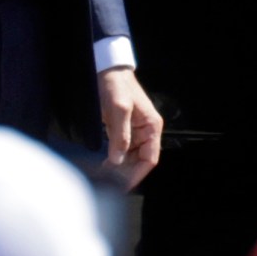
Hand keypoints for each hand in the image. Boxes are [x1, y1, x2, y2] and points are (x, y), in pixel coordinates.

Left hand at [97, 67, 161, 188]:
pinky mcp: (123, 129)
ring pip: (131, 158)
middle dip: (126, 173)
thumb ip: (120, 136)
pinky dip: (115, 159)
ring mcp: (135, 131)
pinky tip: (104, 165)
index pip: (150, 159)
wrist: (106, 69)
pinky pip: (122, 150)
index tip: (122, 185)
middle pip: (140, 161)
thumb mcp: (118, 109)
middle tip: (109, 182)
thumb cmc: (116, 85)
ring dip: (120, 168)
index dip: (137, 174)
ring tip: (105, 176)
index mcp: (152, 127)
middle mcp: (147, 131)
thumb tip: (117, 160)